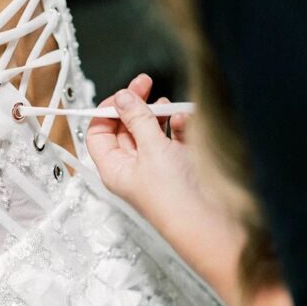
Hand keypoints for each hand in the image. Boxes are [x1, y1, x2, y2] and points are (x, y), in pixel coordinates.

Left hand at [86, 74, 198, 240]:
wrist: (207, 221)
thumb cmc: (174, 198)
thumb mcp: (151, 149)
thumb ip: (136, 118)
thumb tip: (122, 98)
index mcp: (115, 168)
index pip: (98, 133)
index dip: (106, 110)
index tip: (122, 94)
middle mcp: (133, 168)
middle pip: (126, 128)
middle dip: (136, 105)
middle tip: (145, 84)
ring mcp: (157, 166)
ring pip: (152, 130)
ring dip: (159, 115)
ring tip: (168, 105)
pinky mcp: (180, 164)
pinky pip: (174, 138)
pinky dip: (180, 126)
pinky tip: (185, 121)